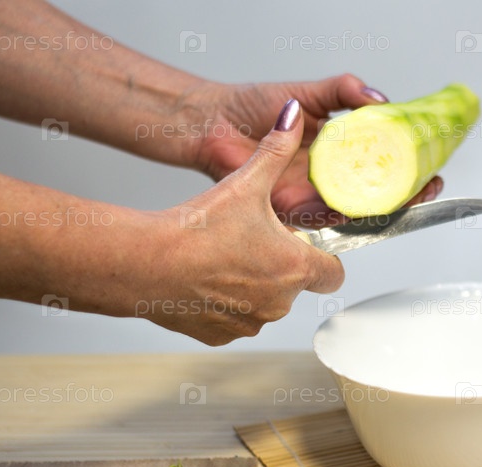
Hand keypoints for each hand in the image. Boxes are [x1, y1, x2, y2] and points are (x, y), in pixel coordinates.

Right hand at [146, 100, 343, 344]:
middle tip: (249, 242)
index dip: (323, 259)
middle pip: (294, 285)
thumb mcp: (246, 182)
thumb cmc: (198, 228)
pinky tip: (204, 281)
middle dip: (278, 266)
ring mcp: (252, 322)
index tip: (304, 246)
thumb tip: (292, 116)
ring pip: (264, 303)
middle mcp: (280, 302)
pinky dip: (224, 304)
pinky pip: (233, 320)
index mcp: (296, 267)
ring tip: (222, 259)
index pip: (334, 273)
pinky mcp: (222, 336)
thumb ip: (276, 149)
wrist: (147, 263)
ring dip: (252, 285)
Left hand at [181, 74, 442, 227]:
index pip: (382, 164)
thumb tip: (381, 100)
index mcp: (338, 152)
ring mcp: (312, 194)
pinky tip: (353, 206)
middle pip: (376, 194)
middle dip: (406, 195)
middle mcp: (329, 177)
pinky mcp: (289, 208)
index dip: (410, 168)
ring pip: (353, 210)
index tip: (432, 167)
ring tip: (400, 200)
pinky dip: (336, 214)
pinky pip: (318, 217)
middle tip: (426, 188)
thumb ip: (345, 91)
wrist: (215, 120)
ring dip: (378, 209)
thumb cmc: (256, 106)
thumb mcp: (311, 92)